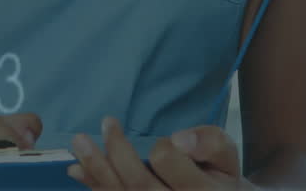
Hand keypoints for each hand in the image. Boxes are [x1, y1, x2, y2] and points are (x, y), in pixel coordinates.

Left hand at [68, 117, 255, 189]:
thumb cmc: (219, 180)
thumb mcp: (227, 158)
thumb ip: (211, 143)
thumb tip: (179, 139)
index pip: (169, 162)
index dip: (163, 147)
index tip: (168, 141)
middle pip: (138, 183)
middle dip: (116, 151)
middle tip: (106, 122)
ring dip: (95, 168)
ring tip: (79, 142)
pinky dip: (94, 186)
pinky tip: (77, 170)